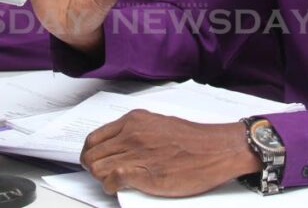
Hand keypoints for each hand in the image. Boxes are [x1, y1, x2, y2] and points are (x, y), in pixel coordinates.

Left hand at [82, 110, 259, 196]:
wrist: (216, 150)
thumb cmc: (194, 140)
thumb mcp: (158, 124)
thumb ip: (137, 132)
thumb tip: (120, 146)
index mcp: (134, 120)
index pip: (94, 138)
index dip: (91, 153)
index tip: (94, 160)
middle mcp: (132, 134)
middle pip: (92, 154)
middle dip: (92, 167)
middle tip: (102, 174)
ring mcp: (136, 153)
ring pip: (97, 167)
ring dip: (101, 178)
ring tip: (112, 181)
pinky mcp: (143, 173)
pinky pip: (111, 179)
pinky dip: (110, 185)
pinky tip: (118, 186)